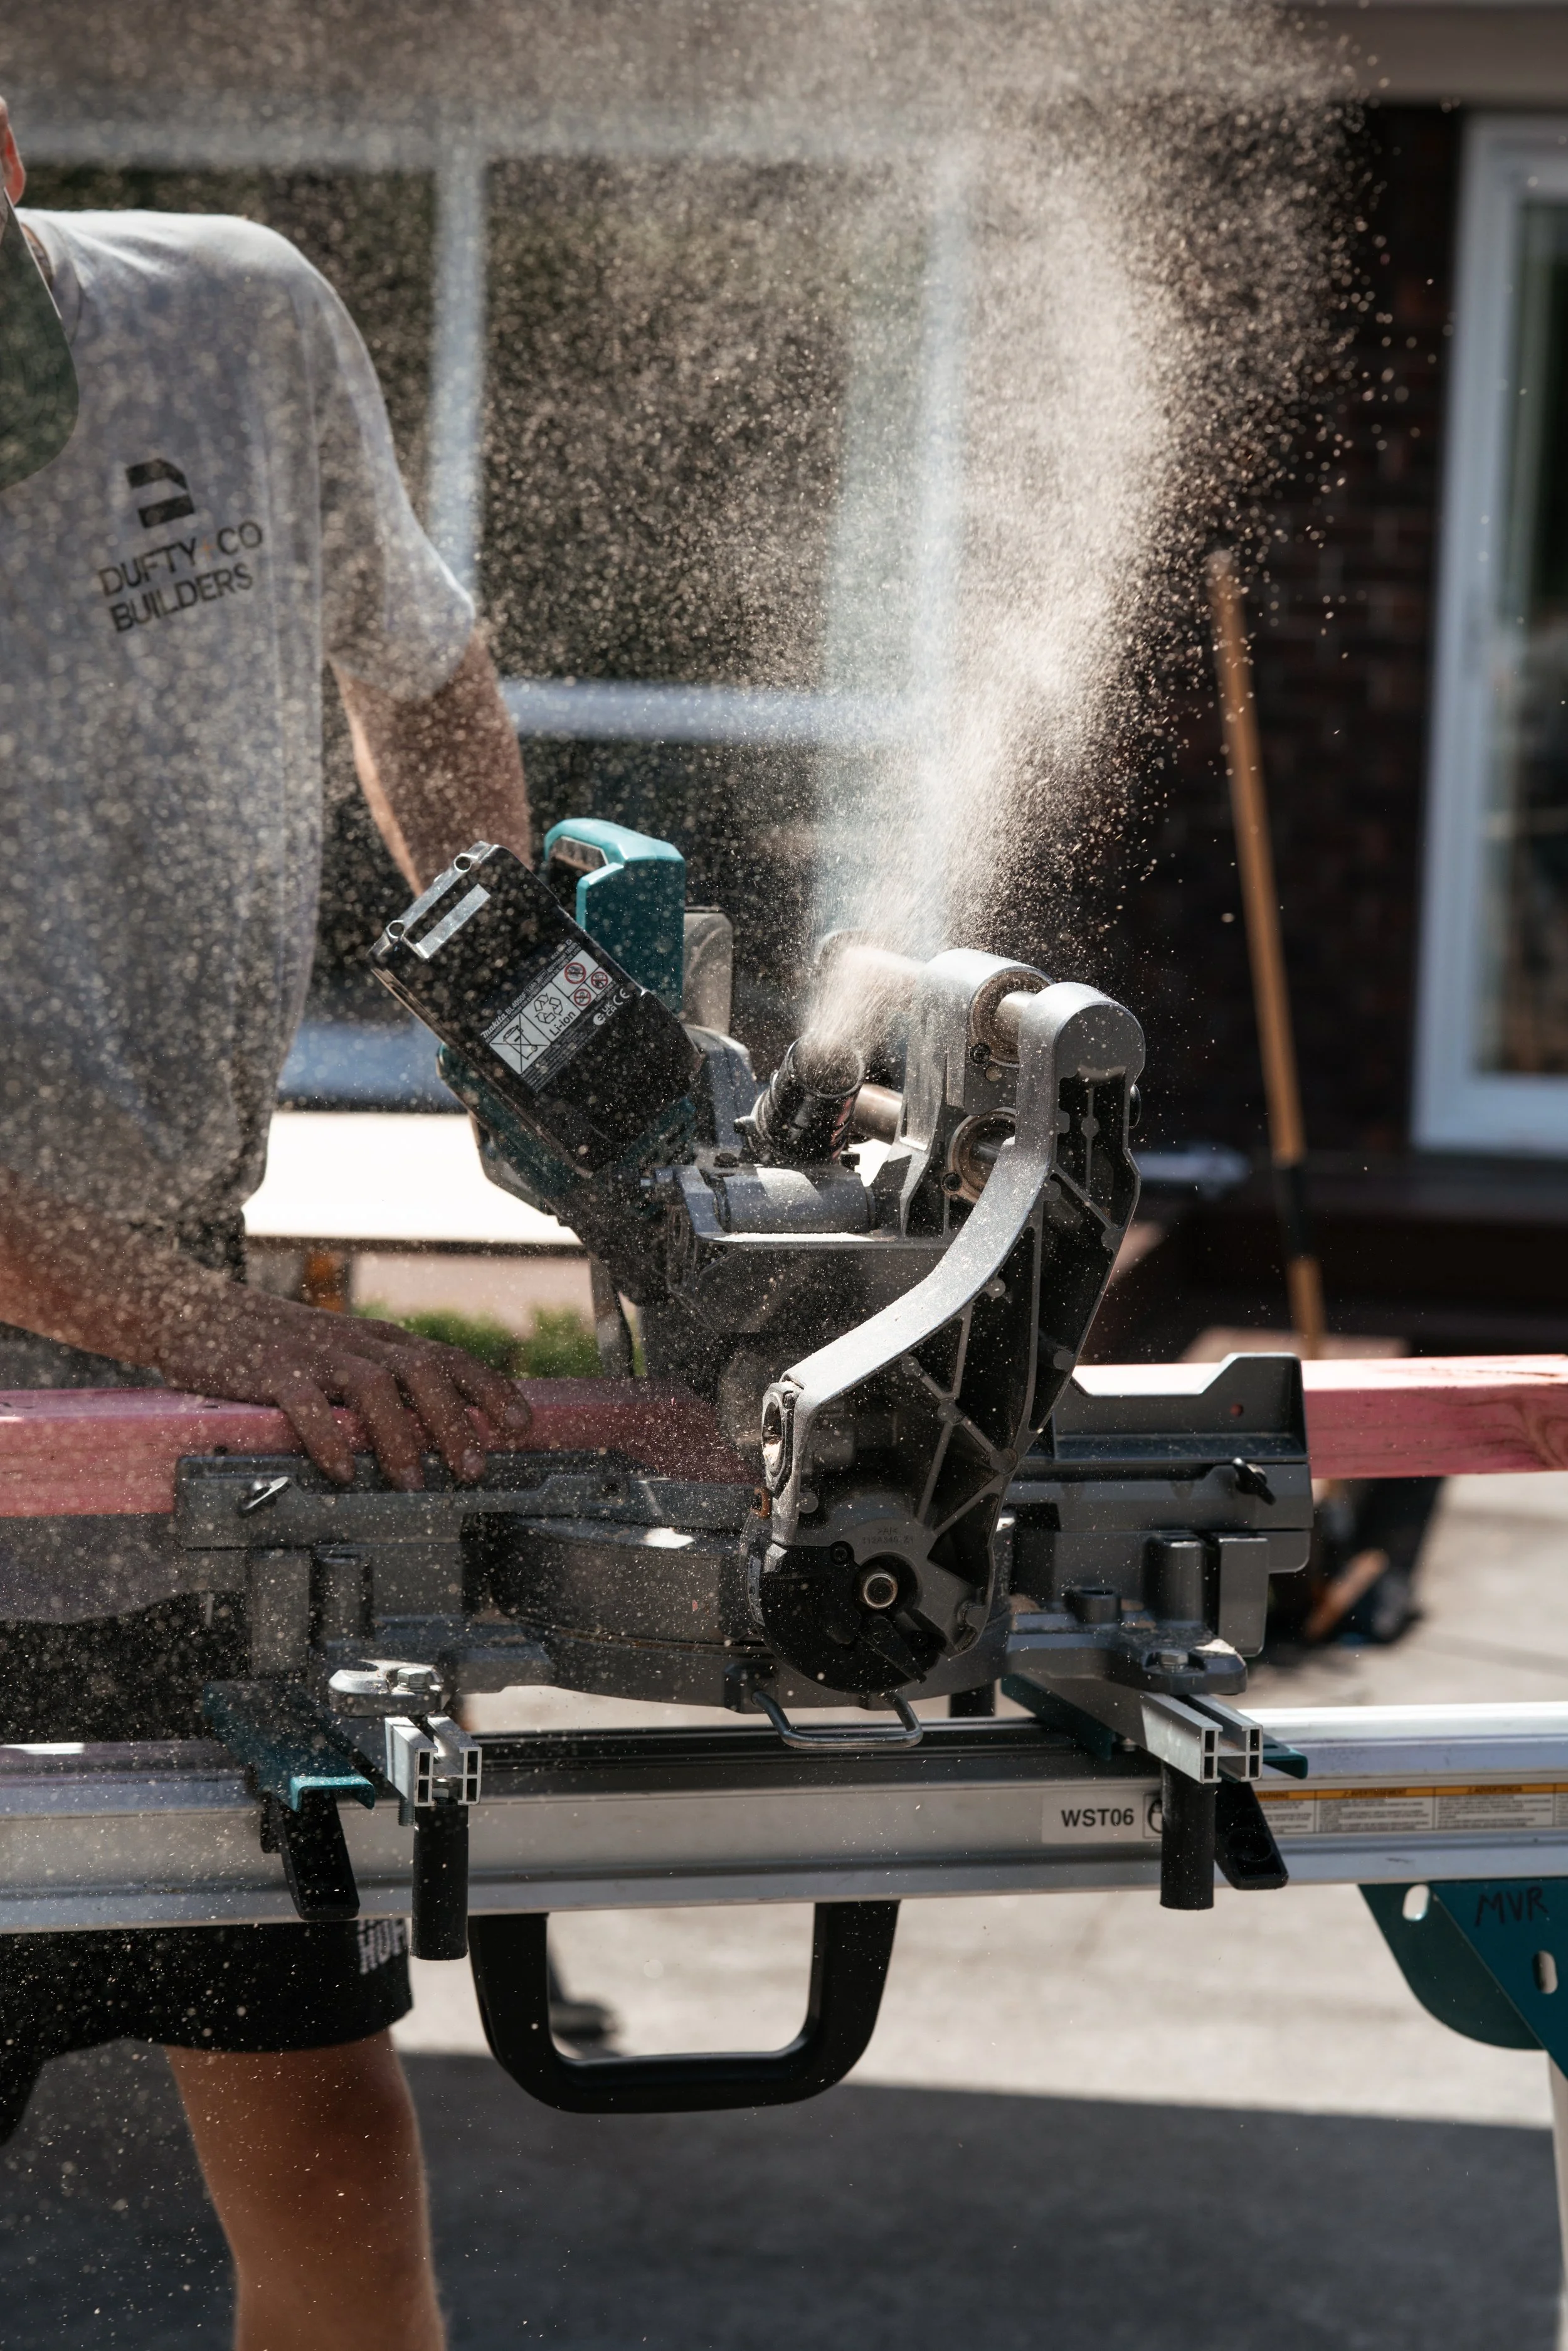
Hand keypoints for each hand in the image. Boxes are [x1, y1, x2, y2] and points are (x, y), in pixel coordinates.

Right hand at [149, 1287, 532, 1489]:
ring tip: (413, 1479)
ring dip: (398, 1434)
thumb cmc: (282, 1349)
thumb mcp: (343, 1359)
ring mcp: (314, 1354)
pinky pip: (305, 1401)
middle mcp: (356, 1343)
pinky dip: (327, 1435)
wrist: (203, 1313)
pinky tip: (340, 1468)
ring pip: (373, 1385)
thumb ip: (385, 1388)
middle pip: (421, 1371)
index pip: (449, 1357)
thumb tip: (440, 1435)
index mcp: (380, 1342)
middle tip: (473, 1468)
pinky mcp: (271, 1370)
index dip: (490, 1389)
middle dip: (454, 1420)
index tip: (521, 1425)